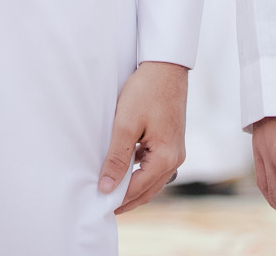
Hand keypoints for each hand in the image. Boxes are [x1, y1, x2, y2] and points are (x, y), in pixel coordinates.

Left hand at [98, 61, 187, 212]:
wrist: (165, 67)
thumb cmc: (146, 92)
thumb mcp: (126, 125)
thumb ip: (117, 158)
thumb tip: (106, 187)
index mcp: (166, 157)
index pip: (138, 189)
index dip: (118, 199)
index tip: (100, 206)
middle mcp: (176, 158)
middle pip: (149, 189)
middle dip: (127, 200)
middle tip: (105, 208)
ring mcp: (176, 150)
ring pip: (153, 179)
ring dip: (134, 187)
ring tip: (112, 193)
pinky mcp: (171, 142)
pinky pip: (155, 166)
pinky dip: (140, 173)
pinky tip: (125, 171)